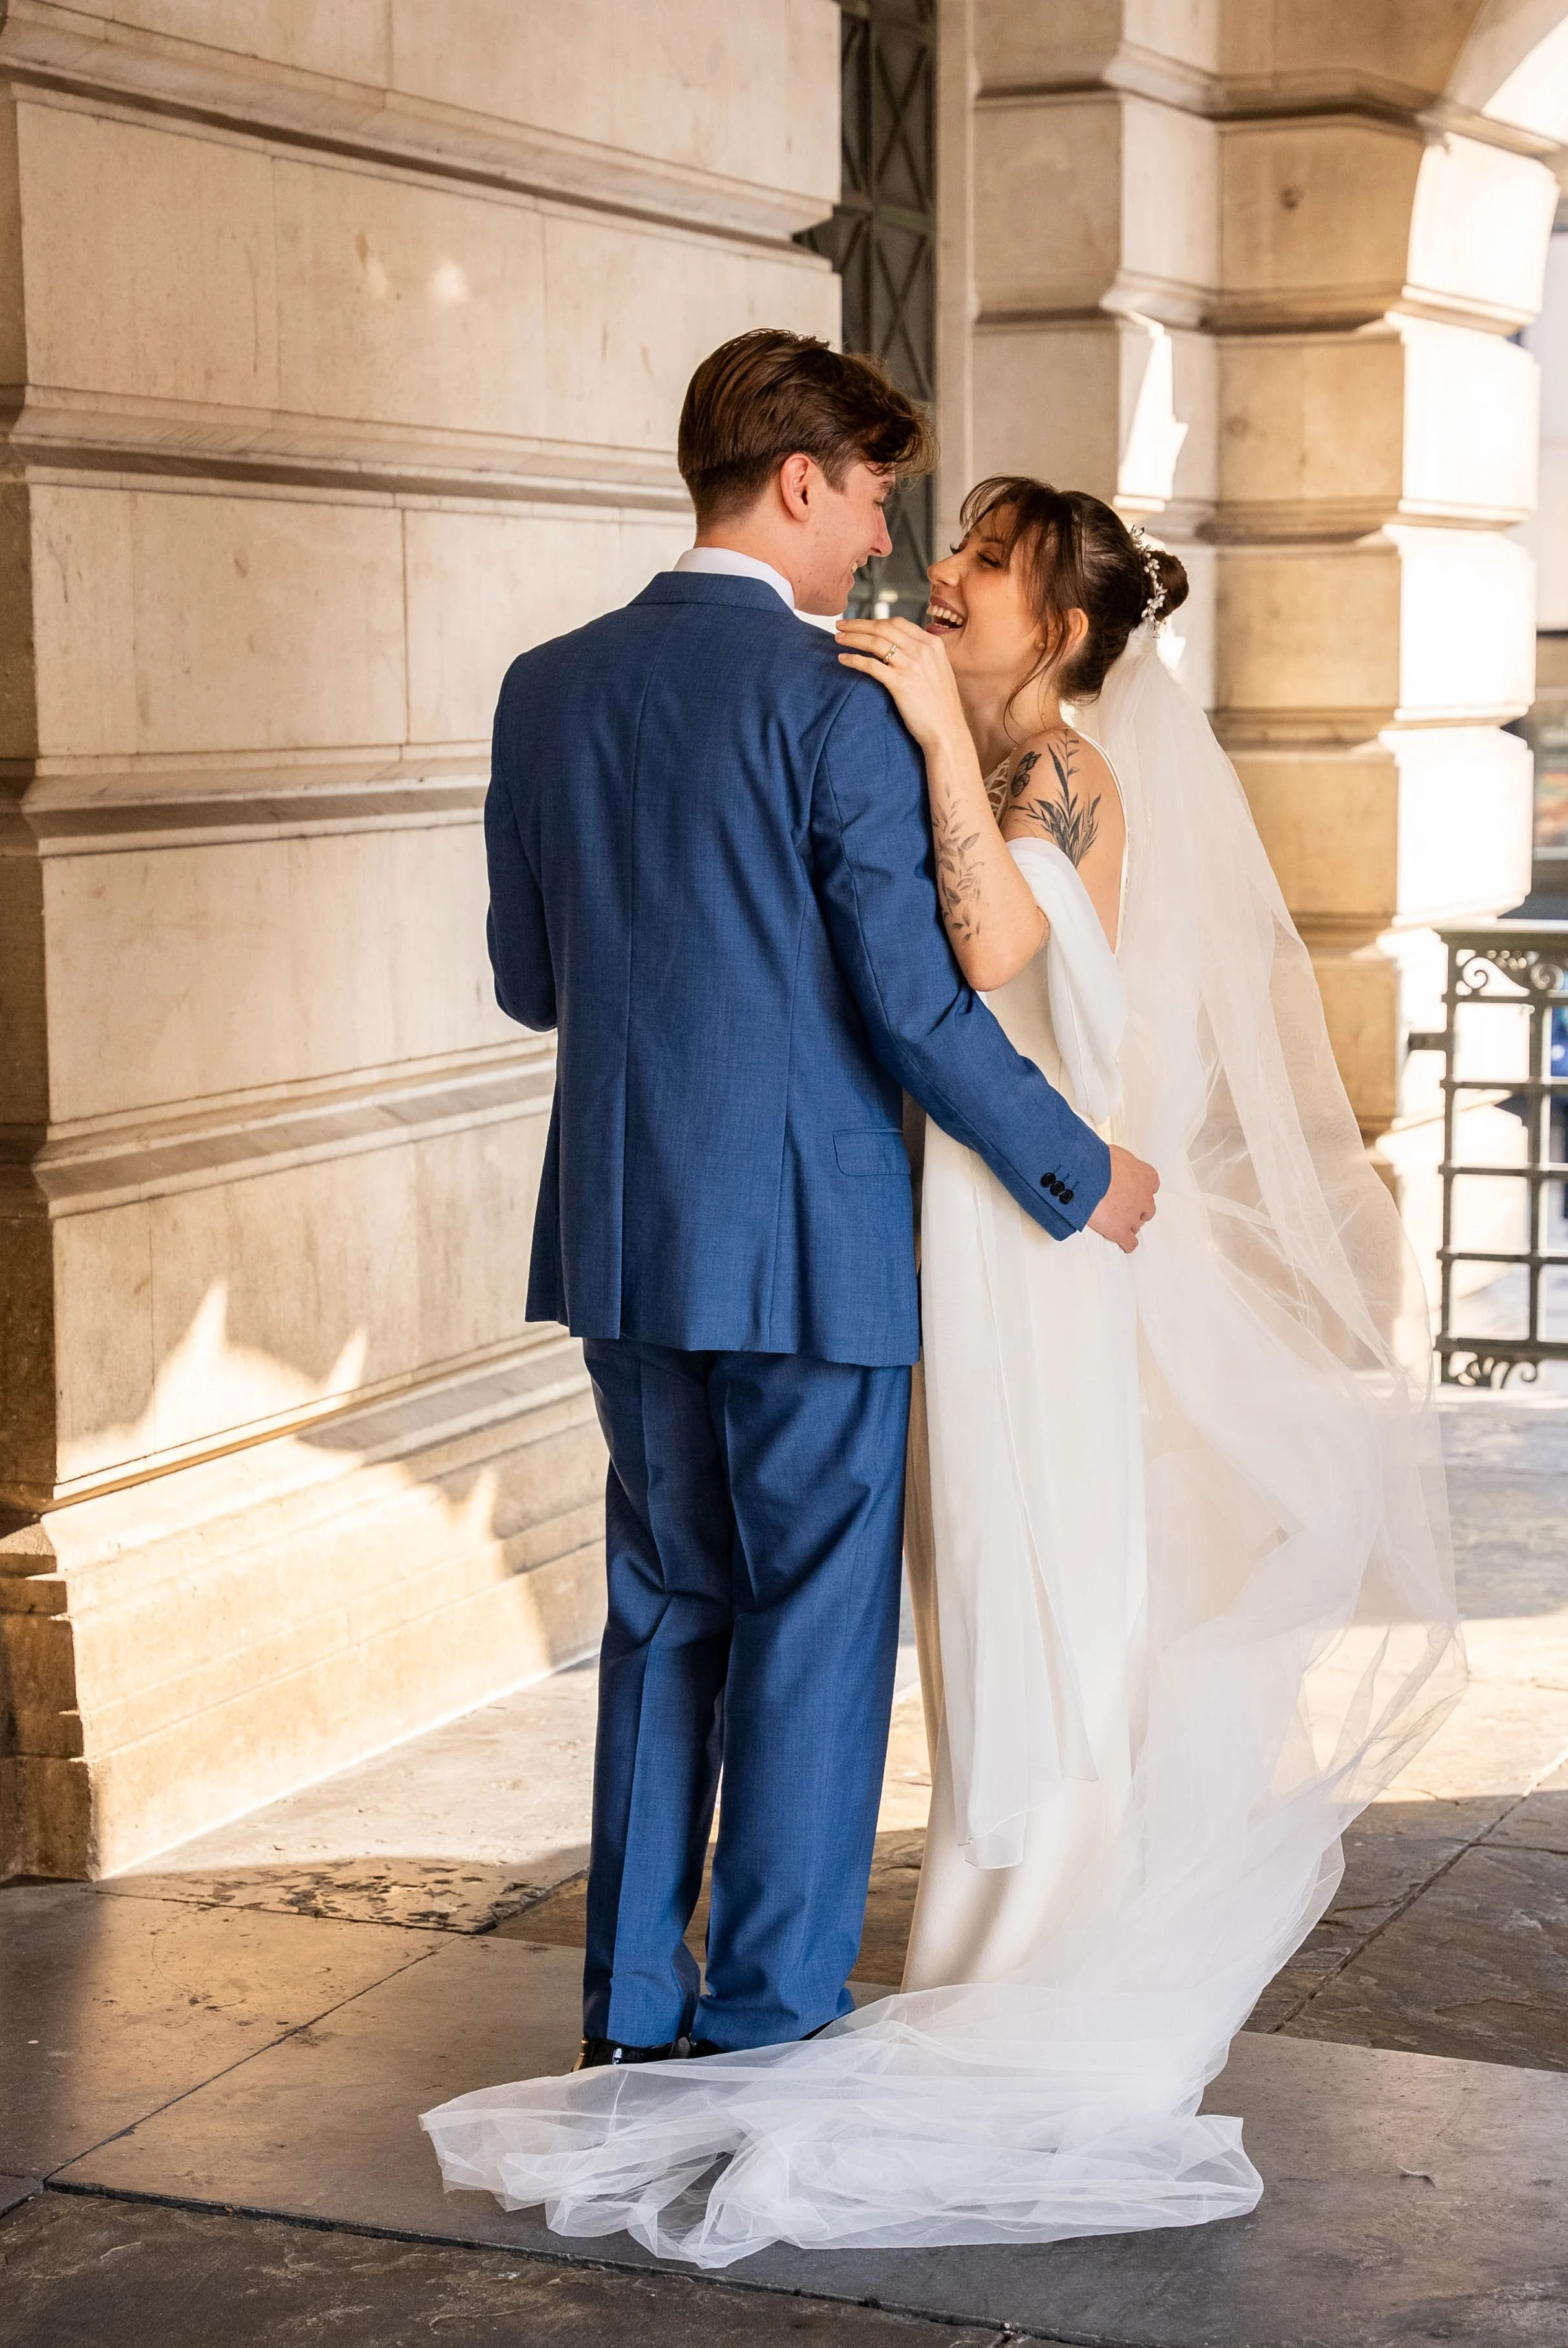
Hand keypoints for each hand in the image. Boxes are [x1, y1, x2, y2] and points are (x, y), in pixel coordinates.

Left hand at [836, 616, 967, 753]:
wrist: (948, 730)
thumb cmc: (941, 705)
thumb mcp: (938, 670)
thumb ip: (923, 654)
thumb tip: (902, 645)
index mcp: (932, 644)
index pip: (897, 622)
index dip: (874, 620)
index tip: (858, 623)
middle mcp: (923, 650)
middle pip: (883, 627)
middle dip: (858, 624)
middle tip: (840, 625)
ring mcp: (912, 666)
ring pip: (876, 642)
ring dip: (853, 638)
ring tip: (837, 639)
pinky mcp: (901, 683)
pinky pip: (871, 665)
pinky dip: (854, 659)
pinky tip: (843, 659)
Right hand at [1086, 1144, 1158, 1252]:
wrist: (1087, 1175)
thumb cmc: (1097, 1160)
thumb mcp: (1113, 1153)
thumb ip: (1118, 1162)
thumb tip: (1108, 1161)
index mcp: (1145, 1176)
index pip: (1151, 1185)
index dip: (1140, 1189)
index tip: (1132, 1188)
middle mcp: (1144, 1197)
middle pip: (1146, 1207)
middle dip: (1136, 1208)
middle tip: (1122, 1205)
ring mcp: (1133, 1215)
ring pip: (1137, 1224)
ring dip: (1129, 1224)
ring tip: (1117, 1222)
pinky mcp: (1120, 1230)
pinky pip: (1129, 1242)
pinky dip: (1127, 1244)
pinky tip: (1124, 1243)